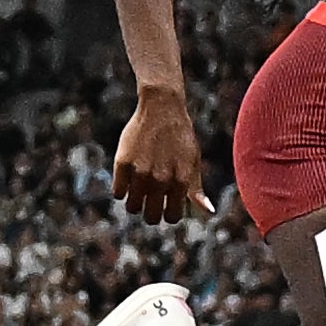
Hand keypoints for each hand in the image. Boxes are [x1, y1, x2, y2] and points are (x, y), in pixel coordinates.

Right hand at [111, 91, 212, 225]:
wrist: (161, 108)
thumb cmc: (180, 137)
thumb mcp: (193, 162)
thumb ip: (196, 189)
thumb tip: (208, 212)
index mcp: (181, 181)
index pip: (172, 217)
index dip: (168, 213)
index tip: (165, 204)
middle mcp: (161, 179)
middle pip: (151, 217)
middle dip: (151, 212)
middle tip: (150, 199)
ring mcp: (140, 172)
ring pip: (132, 207)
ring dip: (135, 202)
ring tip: (138, 188)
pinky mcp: (123, 163)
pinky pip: (118, 193)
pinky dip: (122, 189)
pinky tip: (128, 178)